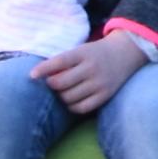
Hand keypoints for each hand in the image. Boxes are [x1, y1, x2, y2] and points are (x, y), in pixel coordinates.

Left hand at [35, 28, 150, 117]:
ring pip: (68, 97)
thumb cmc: (95, 53)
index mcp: (83, 54)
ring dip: (61, 96)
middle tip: (53, 82)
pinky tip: (72, 99)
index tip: (32, 75)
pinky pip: (81, 107)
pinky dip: (72, 106)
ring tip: (64, 90)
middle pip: (61, 83)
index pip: (59, 62)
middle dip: (52, 84)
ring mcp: (100, 83)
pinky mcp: (105, 95)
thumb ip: (63, 62)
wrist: (125, 53)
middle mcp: (92, 68)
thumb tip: (38, 77)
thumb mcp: (80, 50)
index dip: (43, 69)